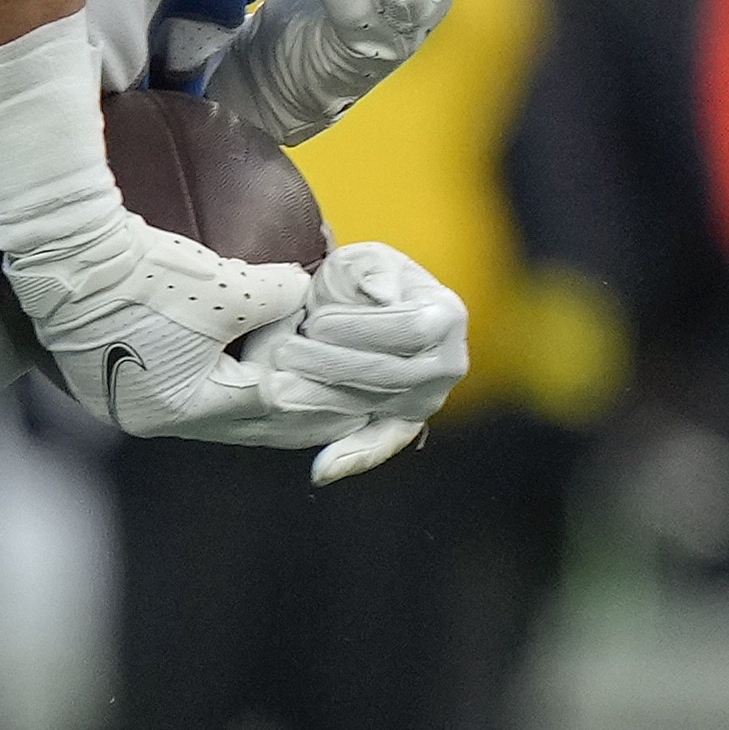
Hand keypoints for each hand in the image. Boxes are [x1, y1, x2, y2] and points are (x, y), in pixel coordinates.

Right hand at [5, 207, 320, 442]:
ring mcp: (125, 401)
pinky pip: (181, 393)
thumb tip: (302, 296)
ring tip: (291, 394)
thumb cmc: (144, 273)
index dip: (315, 398)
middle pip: (239, 424)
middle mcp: (152, 416)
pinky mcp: (109, 379)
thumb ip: (280, 297)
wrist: (64, 251)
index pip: (267, 408)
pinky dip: (217, 386)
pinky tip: (234, 373)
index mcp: (181, 407)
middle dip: (290, 417)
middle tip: (337, 412)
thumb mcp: (228, 286)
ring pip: (209, 412)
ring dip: (251, 403)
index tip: (352, 392)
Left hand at [256, 242, 469, 482]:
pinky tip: (321, 469)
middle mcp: (448, 362)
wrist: (346, 311)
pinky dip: (353, 457)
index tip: (317, 322)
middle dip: (334, 363)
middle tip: (285, 355)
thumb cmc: (356, 280)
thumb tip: (383, 294)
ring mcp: (427, 398)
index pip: (410, 329)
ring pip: (377, 404)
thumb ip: (372, 271)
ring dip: (328, 400)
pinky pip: (381, 444)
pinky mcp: (403, 424)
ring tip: (280, 389)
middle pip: (392, 372)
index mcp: (446, 315)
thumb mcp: (362, 261)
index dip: (363, 327)